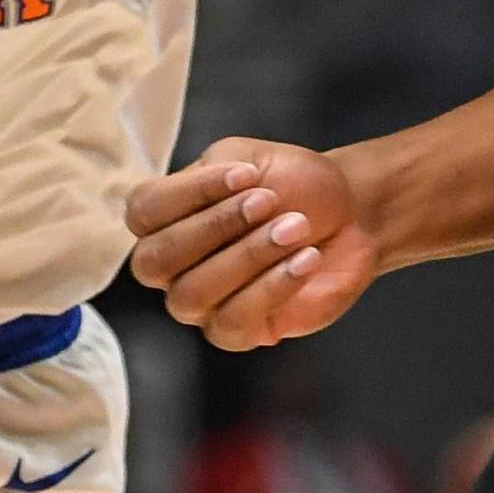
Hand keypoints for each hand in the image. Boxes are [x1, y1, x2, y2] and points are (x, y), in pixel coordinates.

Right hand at [125, 139, 387, 348]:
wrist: (350, 214)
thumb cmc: (293, 185)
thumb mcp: (248, 160)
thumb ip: (214, 173)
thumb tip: (212, 201)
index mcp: (164, 218)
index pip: (143, 211)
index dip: (190, 193)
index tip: (246, 174)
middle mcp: (172, 266)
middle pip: (155, 261)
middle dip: (215, 227)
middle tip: (269, 201)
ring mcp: (200, 304)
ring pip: (193, 294)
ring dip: (248, 256)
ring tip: (295, 228)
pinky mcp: (236, 332)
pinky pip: (232, 323)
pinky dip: (273, 287)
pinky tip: (306, 260)